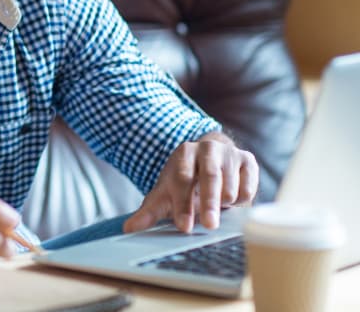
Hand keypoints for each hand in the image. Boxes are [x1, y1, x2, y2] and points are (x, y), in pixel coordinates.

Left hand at [124, 133, 257, 233]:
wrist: (211, 159)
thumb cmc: (185, 181)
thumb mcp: (165, 193)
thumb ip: (149, 211)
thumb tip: (128, 228)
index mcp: (183, 153)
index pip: (182, 179)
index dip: (183, 204)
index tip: (184, 227)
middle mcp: (207, 148)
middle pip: (210, 177)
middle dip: (209, 203)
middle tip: (209, 226)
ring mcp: (230, 153)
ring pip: (230, 187)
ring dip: (224, 204)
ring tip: (216, 205)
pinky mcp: (248, 160)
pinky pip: (248, 189)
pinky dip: (240, 201)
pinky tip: (230, 199)